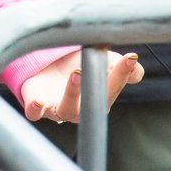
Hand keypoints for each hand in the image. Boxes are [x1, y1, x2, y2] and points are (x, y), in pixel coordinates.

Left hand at [19, 50, 144, 124]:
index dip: (122, 74)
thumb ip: (124, 68)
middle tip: (105, 65)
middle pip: (93, 103)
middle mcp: (80, 108)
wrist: (47, 68)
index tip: (129, 57)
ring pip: (66, 109)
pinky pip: (34, 113)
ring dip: (73, 93)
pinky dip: (36, 109)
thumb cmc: (80, 67)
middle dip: (100, 87)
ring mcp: (57, 108)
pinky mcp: (36, 105)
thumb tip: (136, 68)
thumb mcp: (104, 63)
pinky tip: (38, 102)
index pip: (113, 88)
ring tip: (77, 74)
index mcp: (98, 100)